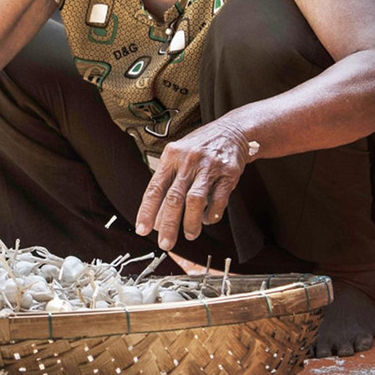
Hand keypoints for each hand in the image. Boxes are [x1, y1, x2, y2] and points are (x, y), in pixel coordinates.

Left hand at [135, 120, 257, 250]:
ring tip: (189, 235)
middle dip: (168, 225)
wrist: (232, 130)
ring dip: (191, 222)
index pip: (154, 188)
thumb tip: (156, 216)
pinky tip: (207, 220)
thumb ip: (168, 180)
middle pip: (174, 198)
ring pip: (195, 200)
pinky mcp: (229, 173)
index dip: (147, 211)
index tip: (142, 230)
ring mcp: (209, 166)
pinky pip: (219, 199)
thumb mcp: (178, 155)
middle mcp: (188, 160)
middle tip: (165, 244)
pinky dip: (212, 214)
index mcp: (171, 156)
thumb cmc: (199, 147)